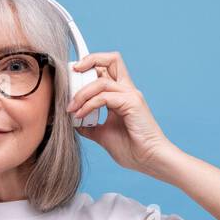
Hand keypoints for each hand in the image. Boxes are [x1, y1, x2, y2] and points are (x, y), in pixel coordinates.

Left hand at [69, 51, 176, 174]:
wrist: (148, 160)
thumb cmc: (131, 149)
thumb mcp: (102, 135)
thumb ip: (90, 126)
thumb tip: (75, 122)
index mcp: (122, 94)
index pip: (106, 69)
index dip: (88, 67)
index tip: (71, 79)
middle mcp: (127, 90)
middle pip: (110, 59)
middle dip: (88, 61)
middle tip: (71, 76)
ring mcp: (130, 95)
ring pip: (101, 80)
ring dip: (82, 93)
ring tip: (71, 108)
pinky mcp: (131, 103)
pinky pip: (104, 97)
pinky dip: (89, 105)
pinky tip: (80, 115)